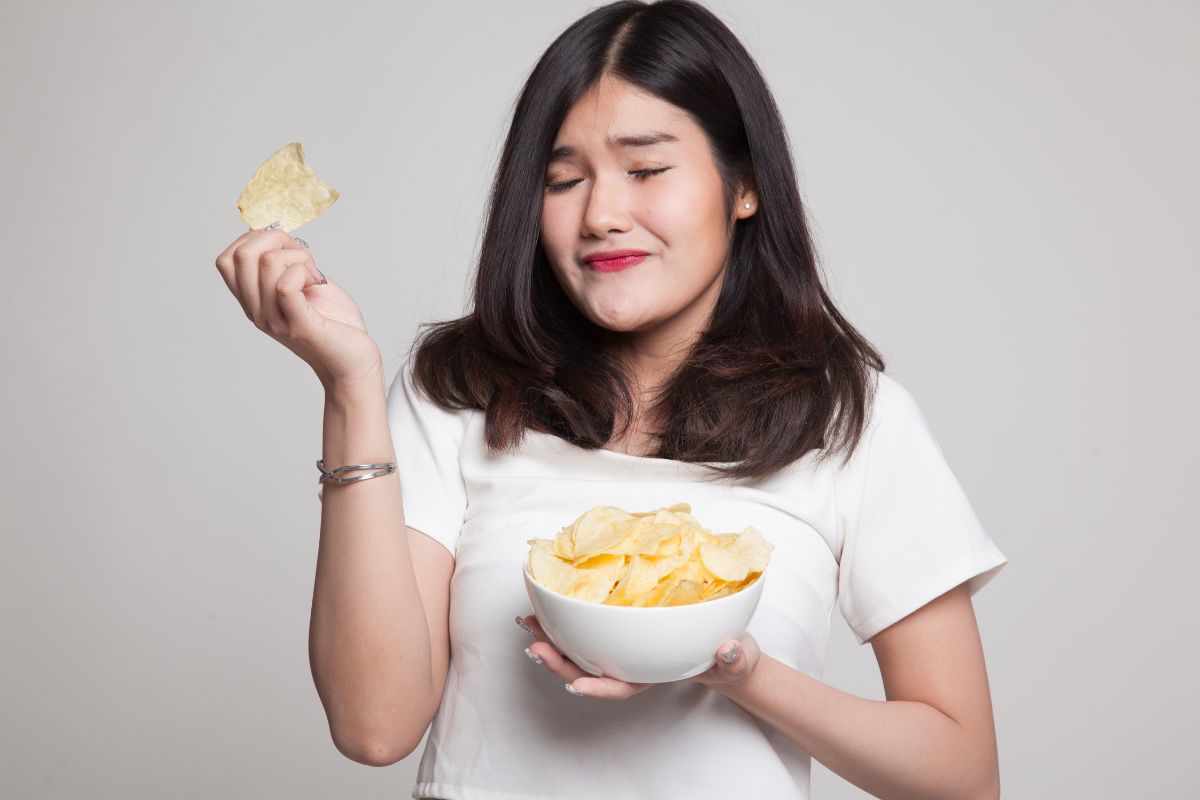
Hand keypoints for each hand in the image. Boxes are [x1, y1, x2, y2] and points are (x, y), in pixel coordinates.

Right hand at [214, 226, 383, 389]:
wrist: (353, 361)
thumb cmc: (333, 322)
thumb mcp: (304, 284)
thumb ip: (286, 264)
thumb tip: (276, 234)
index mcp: (253, 301)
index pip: (227, 260)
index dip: (254, 240)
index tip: (285, 246)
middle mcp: (257, 312)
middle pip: (241, 255)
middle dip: (274, 239)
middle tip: (302, 255)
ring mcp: (275, 320)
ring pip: (267, 262)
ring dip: (297, 256)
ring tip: (313, 274)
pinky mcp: (300, 326)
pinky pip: (286, 285)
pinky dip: (304, 270)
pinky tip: (316, 282)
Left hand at [516, 615, 761, 696]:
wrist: (725, 643)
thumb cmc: (728, 655)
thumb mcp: (736, 658)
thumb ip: (733, 658)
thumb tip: (726, 650)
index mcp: (654, 673)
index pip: (624, 687)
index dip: (599, 687)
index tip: (577, 686)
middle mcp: (632, 662)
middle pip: (590, 669)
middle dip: (559, 662)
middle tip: (535, 645)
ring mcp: (623, 647)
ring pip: (582, 649)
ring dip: (553, 639)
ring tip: (529, 624)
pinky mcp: (620, 627)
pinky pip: (589, 627)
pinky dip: (567, 619)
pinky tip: (548, 606)